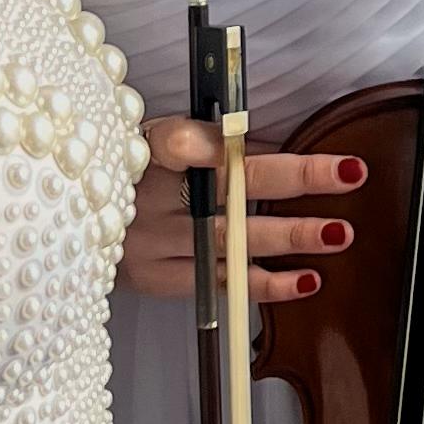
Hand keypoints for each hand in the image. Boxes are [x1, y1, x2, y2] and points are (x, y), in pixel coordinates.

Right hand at [127, 120, 366, 307]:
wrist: (76, 220)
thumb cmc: (135, 173)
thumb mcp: (163, 142)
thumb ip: (219, 146)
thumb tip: (284, 148)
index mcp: (145, 149)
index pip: (176, 142)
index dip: (211, 142)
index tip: (248, 137)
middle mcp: (147, 197)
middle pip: (226, 189)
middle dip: (293, 181)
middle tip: (347, 175)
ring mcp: (151, 242)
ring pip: (229, 240)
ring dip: (290, 236)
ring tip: (337, 233)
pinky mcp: (157, 278)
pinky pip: (220, 283)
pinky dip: (267, 285)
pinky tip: (307, 280)